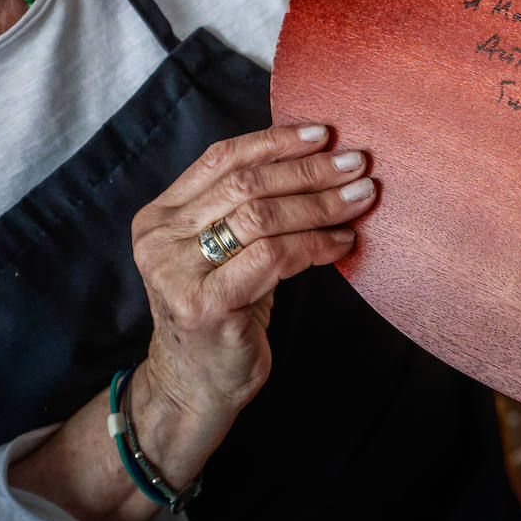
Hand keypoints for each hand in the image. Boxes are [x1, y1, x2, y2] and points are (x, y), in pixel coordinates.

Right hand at [131, 123, 372, 424]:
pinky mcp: (206, 304)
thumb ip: (246, 208)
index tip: (324, 133)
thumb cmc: (223, 311)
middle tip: (357, 164)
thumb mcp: (224, 253)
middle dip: (309, 170)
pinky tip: (343, 243)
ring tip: (361, 198)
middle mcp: (160, 240)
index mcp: (159, 217)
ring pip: (262, 217)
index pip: (220, 158)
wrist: (196, 387)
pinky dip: (316, 244)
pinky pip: (275, 257)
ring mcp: (178, 273)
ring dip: (320, 204)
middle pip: (246, 184)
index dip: (275, 140)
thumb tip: (320, 159)